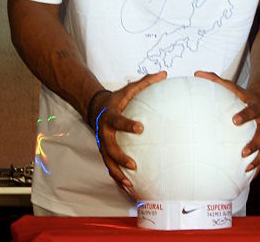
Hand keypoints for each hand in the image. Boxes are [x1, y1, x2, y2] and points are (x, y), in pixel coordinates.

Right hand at [92, 71, 166, 194]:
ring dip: (117, 172)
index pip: (118, 121)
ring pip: (108, 161)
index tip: (140, 128)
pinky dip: (116, 177)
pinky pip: (109, 167)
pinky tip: (127, 187)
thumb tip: (164, 74)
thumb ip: (145, 82)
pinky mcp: (104, 152)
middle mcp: (104, 132)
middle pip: (109, 147)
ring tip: (129, 182)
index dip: (127, 125)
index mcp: (110, 116)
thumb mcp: (128, 90)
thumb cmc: (116, 100)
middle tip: (134, 163)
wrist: (95, 109)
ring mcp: (102, 144)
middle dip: (120, 156)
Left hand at [194, 71, 259, 177]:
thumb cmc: (242, 95)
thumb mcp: (231, 86)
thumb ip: (214, 79)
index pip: (250, 110)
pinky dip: (258, 166)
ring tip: (246, 167)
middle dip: (254, 142)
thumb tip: (196, 73)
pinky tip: (249, 176)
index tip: (234, 120)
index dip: (244, 115)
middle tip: (242, 151)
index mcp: (254, 105)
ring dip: (257, 157)